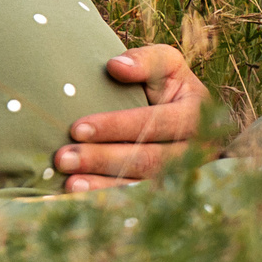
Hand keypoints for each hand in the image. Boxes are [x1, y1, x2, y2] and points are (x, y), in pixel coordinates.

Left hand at [50, 44, 212, 191]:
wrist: (186, 115)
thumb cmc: (168, 85)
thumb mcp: (166, 64)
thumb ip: (145, 60)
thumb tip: (115, 67)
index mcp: (196, 112)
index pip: (154, 122)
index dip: (116, 126)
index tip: (77, 128)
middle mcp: (197, 148)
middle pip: (148, 159)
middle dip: (102, 159)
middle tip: (64, 158)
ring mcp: (187, 175)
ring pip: (143, 185)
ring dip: (103, 186)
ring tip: (69, 183)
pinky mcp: (172, 192)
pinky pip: (140, 200)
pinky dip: (109, 199)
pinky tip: (82, 197)